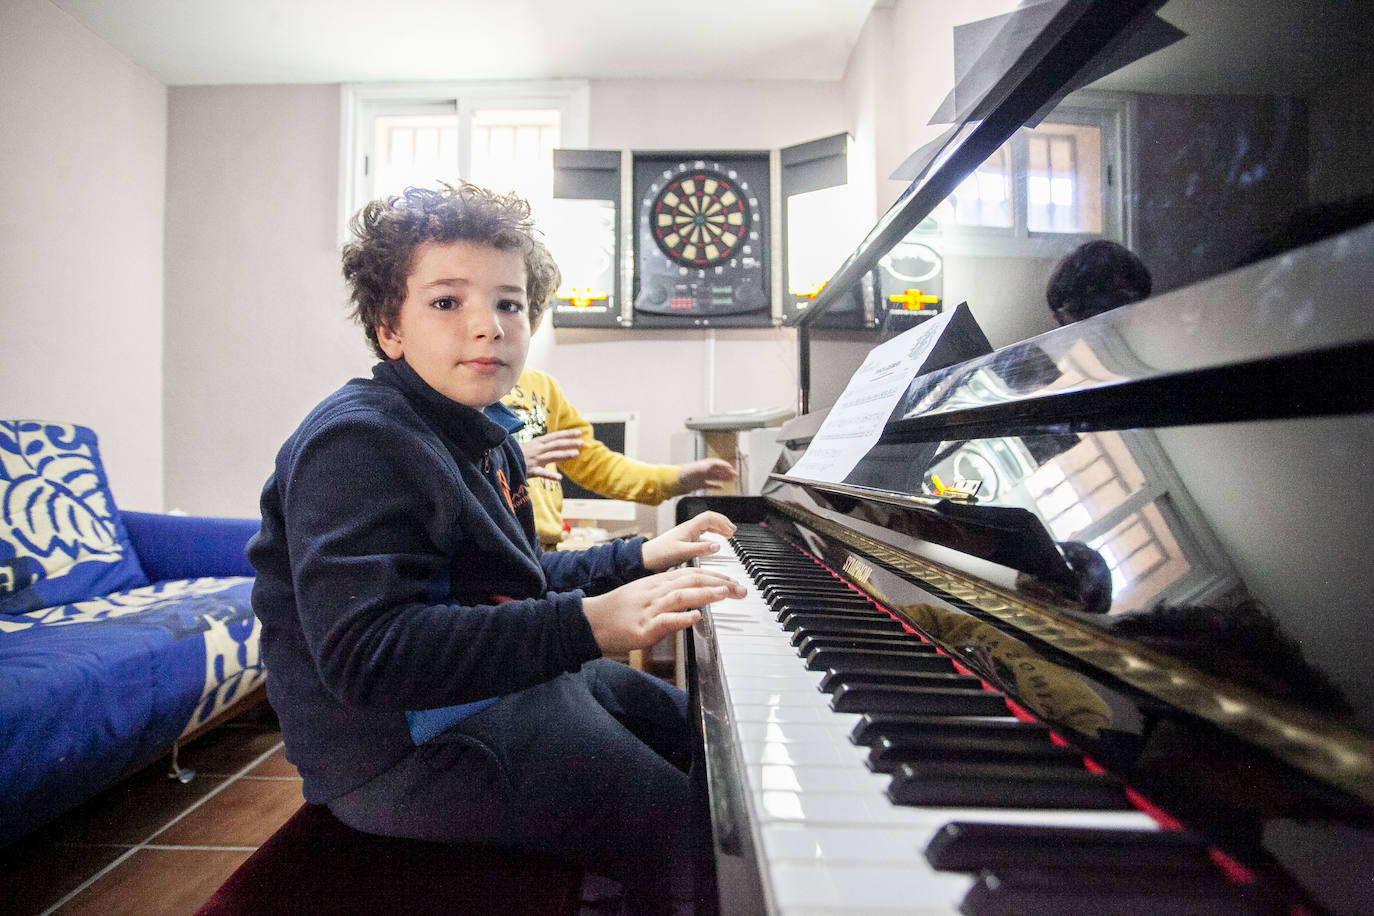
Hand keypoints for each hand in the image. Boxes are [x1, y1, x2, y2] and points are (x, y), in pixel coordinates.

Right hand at [519, 429, 583, 479]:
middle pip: (556, 445)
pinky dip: (550, 475)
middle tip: (582, 442)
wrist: (503, 460)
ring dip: (564, 454)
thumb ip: (544, 448)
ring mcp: (535, 460)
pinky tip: (559, 478)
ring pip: (552, 456)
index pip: (555, 436)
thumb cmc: (518, 454)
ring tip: (576, 454)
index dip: (567, 434)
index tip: (578, 432)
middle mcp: (538, 449)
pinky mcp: (531, 470)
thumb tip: (556, 449)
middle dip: (569, 443)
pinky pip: (541, 473)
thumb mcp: (531, 448)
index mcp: (538, 443)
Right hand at [581, 567, 746, 653]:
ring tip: (724, 594)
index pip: (691, 573)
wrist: (590, 621)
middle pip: (690, 580)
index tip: (733, 581)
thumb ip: (667, 594)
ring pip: (680, 596)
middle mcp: (654, 592)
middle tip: (740, 589)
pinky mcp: (642, 628)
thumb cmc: (617, 610)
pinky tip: (695, 617)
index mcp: (656, 583)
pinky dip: (681, 618)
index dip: (715, 576)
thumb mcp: (644, 595)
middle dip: (718, 583)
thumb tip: (690, 600)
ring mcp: (648, 609)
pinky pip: (664, 621)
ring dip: (705, 594)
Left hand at [641, 510, 736, 571]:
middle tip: (733, 531)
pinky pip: (702, 536)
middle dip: (723, 523)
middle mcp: (688, 529)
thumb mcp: (682, 552)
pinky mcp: (684, 543)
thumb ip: (701, 549)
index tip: (732, 530)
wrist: (645, 559)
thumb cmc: (660, 554)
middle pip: (709, 520)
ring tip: (728, 535)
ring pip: (706, 528)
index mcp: (689, 528)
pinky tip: (713, 545)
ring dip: (718, 529)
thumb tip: (718, 545)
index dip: (722, 522)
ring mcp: (686, 535)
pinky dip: (711, 538)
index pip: (709, 517)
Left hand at [678, 458, 736, 490]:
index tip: (731, 468)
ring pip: (716, 477)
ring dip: (724, 478)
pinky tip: (722, 487)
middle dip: (727, 472)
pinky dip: (717, 486)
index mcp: (704, 465)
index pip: (717, 463)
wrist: (675, 481)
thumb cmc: (685, 473)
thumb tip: (713, 465)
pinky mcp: (700, 484)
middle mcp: (704, 470)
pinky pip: (711, 485)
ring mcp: (702, 477)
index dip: (724, 465)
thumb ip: (706, 467)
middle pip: (718, 470)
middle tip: (735, 475)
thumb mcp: (696, 469)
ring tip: (732, 480)